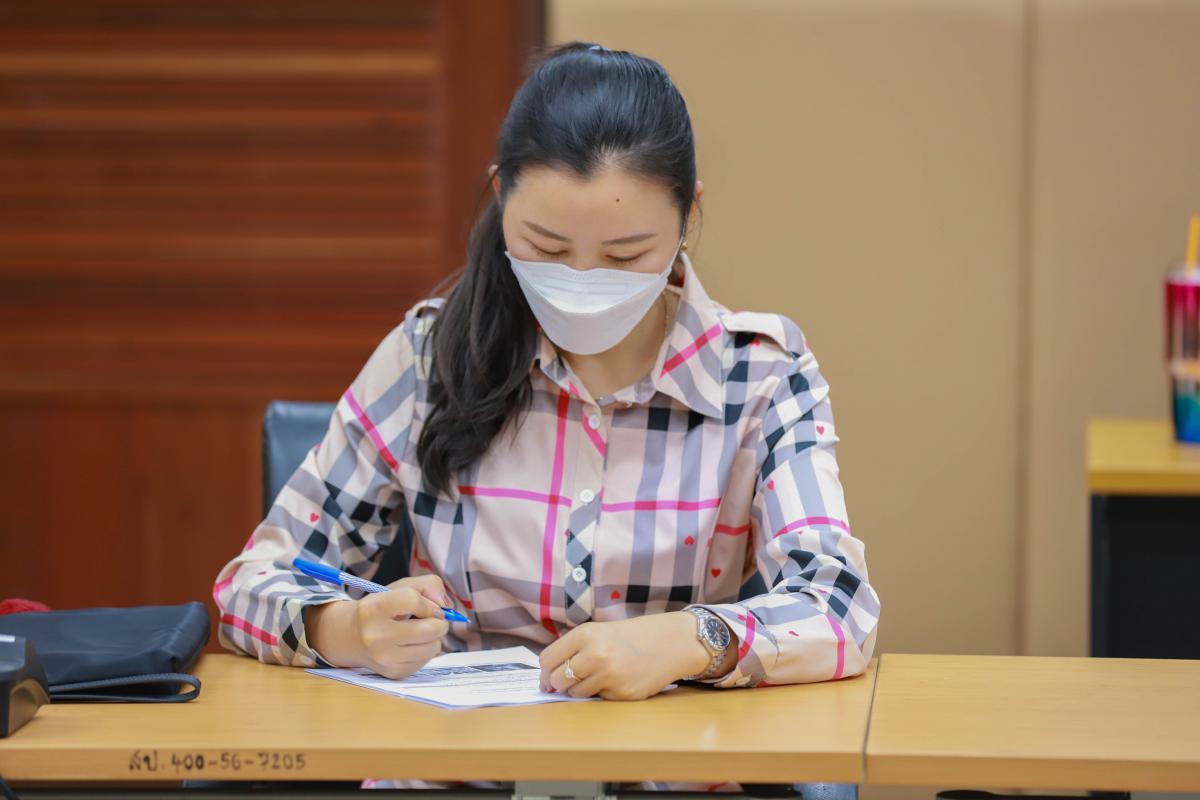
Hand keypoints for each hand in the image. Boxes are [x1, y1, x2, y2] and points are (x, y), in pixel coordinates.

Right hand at [306, 574, 449, 678]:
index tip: (430, 606)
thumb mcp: (400, 587)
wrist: (351, 636)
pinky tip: (412, 645)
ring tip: (421, 632)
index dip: (428, 603)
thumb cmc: (381, 608)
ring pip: (433, 647)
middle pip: (429, 629)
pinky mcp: (393, 673)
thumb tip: (445, 606)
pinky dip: (426, 651)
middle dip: (440, 622)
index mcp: (374, 608)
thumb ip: (428, 585)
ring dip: (434, 638)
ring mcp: (384, 658)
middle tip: (433, 619)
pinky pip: (426, 661)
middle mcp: (376, 635)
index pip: (413, 600)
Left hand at [538, 612, 712, 700]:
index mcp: (586, 634)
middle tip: (570, 680)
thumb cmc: (634, 636)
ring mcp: (608, 676)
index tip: (549, 675)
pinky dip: (603, 693)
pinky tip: (617, 680)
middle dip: (559, 683)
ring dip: (581, 689)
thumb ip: (574, 649)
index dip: (546, 671)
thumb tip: (548, 677)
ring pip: (575, 693)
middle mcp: (594, 655)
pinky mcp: (621, 693)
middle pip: (557, 679)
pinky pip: (598, 699)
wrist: (672, 642)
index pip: (548, 660)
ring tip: (599, 676)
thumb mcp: (600, 631)